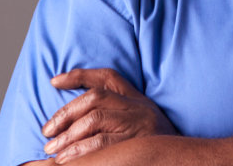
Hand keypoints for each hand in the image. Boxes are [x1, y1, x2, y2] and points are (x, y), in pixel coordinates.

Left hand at [42, 68, 176, 162]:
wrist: (185, 163)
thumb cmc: (158, 146)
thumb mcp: (142, 124)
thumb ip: (117, 115)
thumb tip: (77, 120)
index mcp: (138, 101)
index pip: (108, 78)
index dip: (79, 75)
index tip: (54, 82)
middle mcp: (140, 108)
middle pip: (95, 99)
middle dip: (66, 114)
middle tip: (46, 131)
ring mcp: (139, 125)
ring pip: (96, 119)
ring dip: (70, 136)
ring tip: (52, 151)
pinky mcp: (138, 143)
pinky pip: (103, 143)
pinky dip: (81, 151)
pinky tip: (67, 160)